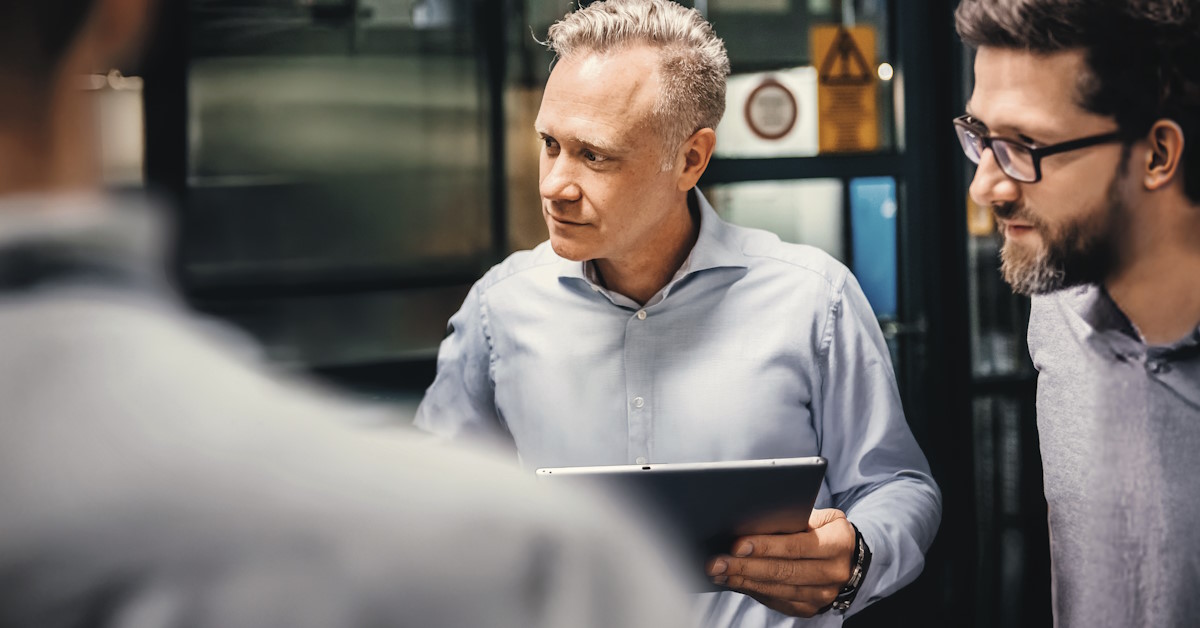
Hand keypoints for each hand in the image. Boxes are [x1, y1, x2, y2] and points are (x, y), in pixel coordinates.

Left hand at [705, 508, 855, 617]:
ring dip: (743, 581)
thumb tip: (754, 521)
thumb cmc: (826, 530)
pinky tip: (732, 582)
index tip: (736, 544)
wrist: (849, 559)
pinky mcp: (810, 608)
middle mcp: (833, 573)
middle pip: (783, 572)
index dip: (765, 547)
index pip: (796, 546)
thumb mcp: (822, 517)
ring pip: (777, 589)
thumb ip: (795, 518)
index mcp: (838, 544)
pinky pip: (777, 601)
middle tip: (716, 562)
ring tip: (718, 573)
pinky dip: (752, 591)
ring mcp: (823, 595)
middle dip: (745, 567)